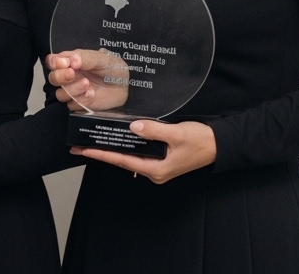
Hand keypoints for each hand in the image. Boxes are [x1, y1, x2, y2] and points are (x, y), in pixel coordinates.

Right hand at [46, 50, 129, 112]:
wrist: (124, 87)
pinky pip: (72, 104)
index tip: (65, 63)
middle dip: (60, 76)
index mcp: (71, 62)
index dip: (54, 62)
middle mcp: (68, 77)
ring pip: (61, 94)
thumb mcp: (102, 58)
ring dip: (72, 89)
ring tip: (87, 84)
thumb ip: (86, 57)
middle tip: (71, 74)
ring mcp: (72, 91)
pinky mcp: (79, 104)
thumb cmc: (112, 68)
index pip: (53, 61)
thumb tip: (72, 60)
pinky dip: (81, 99)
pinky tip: (92, 94)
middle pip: (53, 78)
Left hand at [70, 120, 216, 183]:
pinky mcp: (160, 160)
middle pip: (122, 161)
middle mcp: (154, 171)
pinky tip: (115, 140)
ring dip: (111, 150)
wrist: (220, 144)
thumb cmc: (201, 141)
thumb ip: (154, 131)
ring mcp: (157, 166)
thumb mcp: (177, 133)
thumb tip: (133, 127)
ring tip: (91, 142)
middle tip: (78, 146)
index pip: (123, 161)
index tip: (84, 150)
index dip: (102, 154)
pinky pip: (137, 154)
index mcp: (156, 169)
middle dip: (101, 153)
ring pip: (128, 158)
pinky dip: (124, 147)